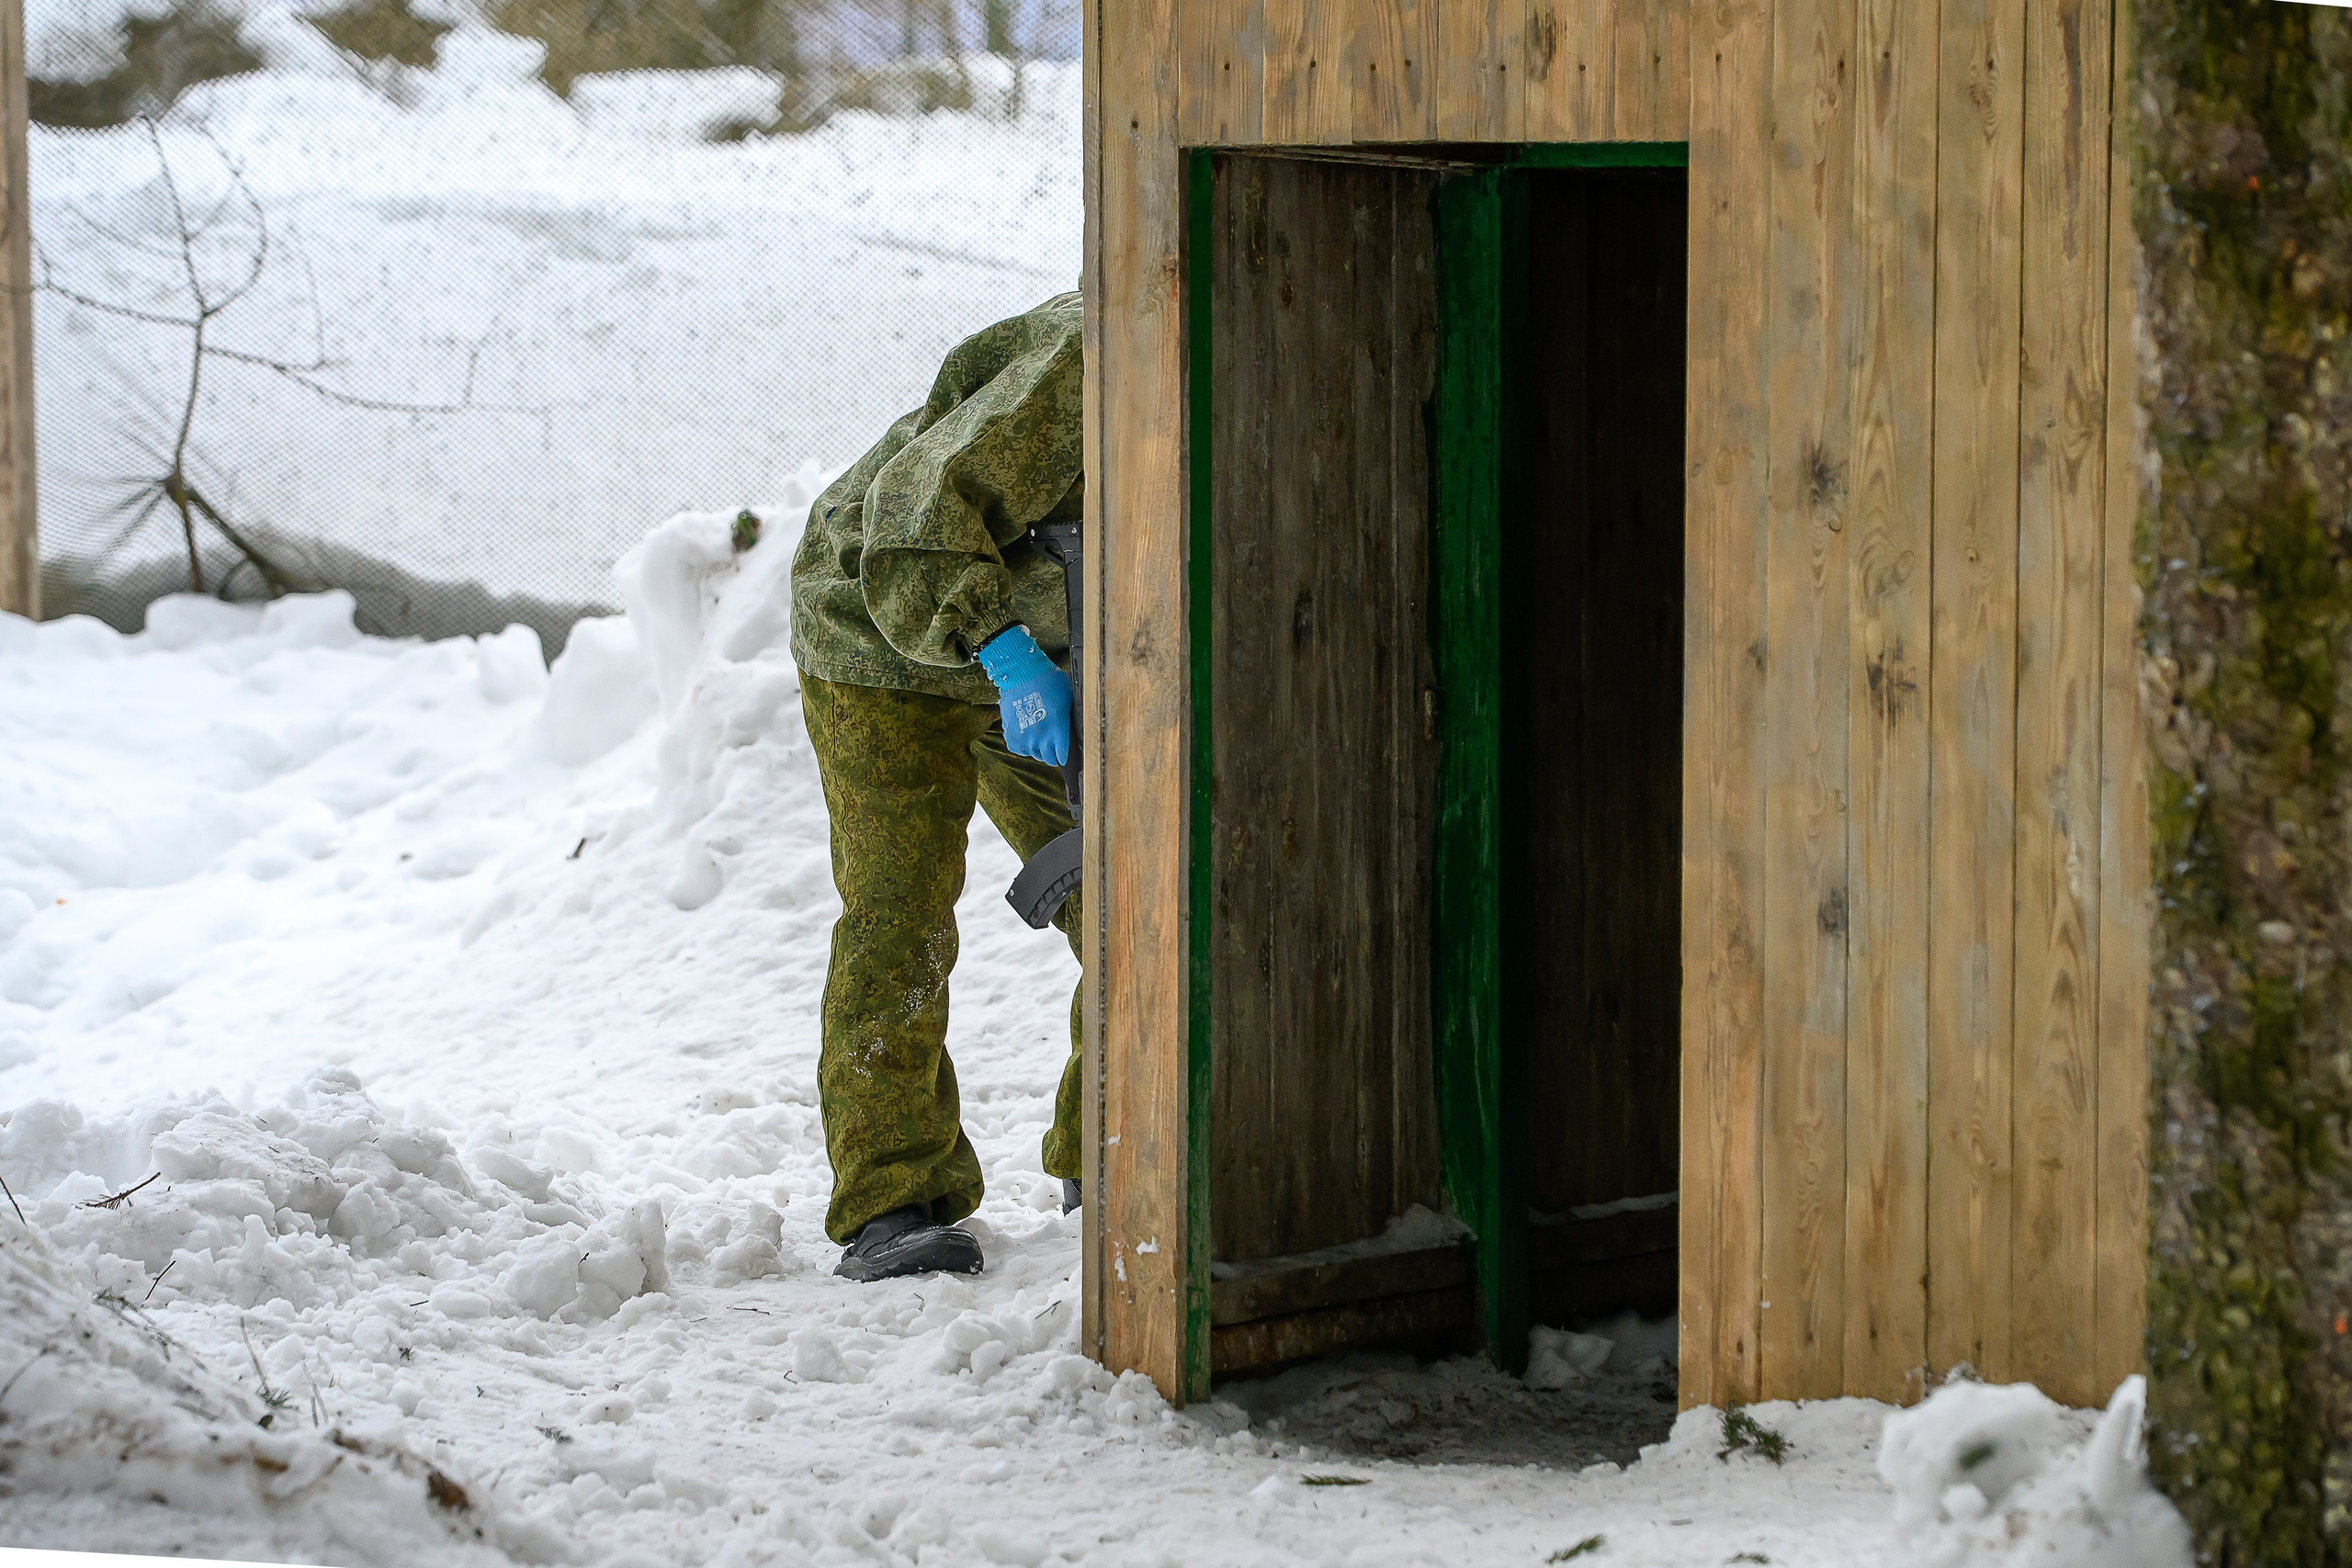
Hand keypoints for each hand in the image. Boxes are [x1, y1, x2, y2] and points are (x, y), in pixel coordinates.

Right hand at [974, 625, 1073, 766]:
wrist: (1022, 673)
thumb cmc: (1048, 681)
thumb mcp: (1069, 697)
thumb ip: (1069, 715)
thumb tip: (1075, 723)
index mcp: (1058, 728)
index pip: (1062, 755)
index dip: (1063, 756)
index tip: (1063, 755)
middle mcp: (1041, 736)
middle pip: (1048, 758)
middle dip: (1052, 756)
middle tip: (1052, 750)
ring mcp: (1025, 737)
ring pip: (1034, 754)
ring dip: (1038, 749)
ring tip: (1040, 741)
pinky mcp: (1011, 734)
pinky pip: (1019, 749)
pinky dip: (1023, 746)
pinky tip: (1027, 738)